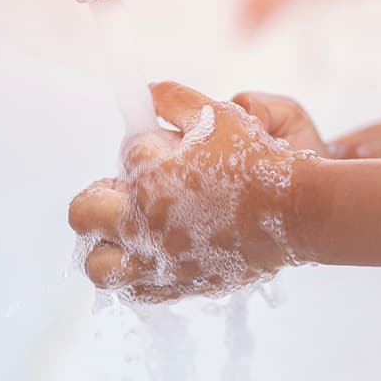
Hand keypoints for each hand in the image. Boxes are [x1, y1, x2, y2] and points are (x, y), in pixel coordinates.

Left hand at [68, 82, 314, 301]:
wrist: (297, 213)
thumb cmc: (260, 163)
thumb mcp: (218, 115)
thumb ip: (173, 99)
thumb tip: (145, 90)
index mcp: (152, 179)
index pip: (126, 152)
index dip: (148, 144)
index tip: (170, 145)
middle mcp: (147, 225)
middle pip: (84, 211)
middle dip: (100, 192)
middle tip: (128, 189)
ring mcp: (160, 261)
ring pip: (97, 262)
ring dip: (103, 242)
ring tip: (128, 228)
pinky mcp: (180, 285)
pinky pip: (135, 289)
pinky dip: (135, 272)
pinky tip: (154, 253)